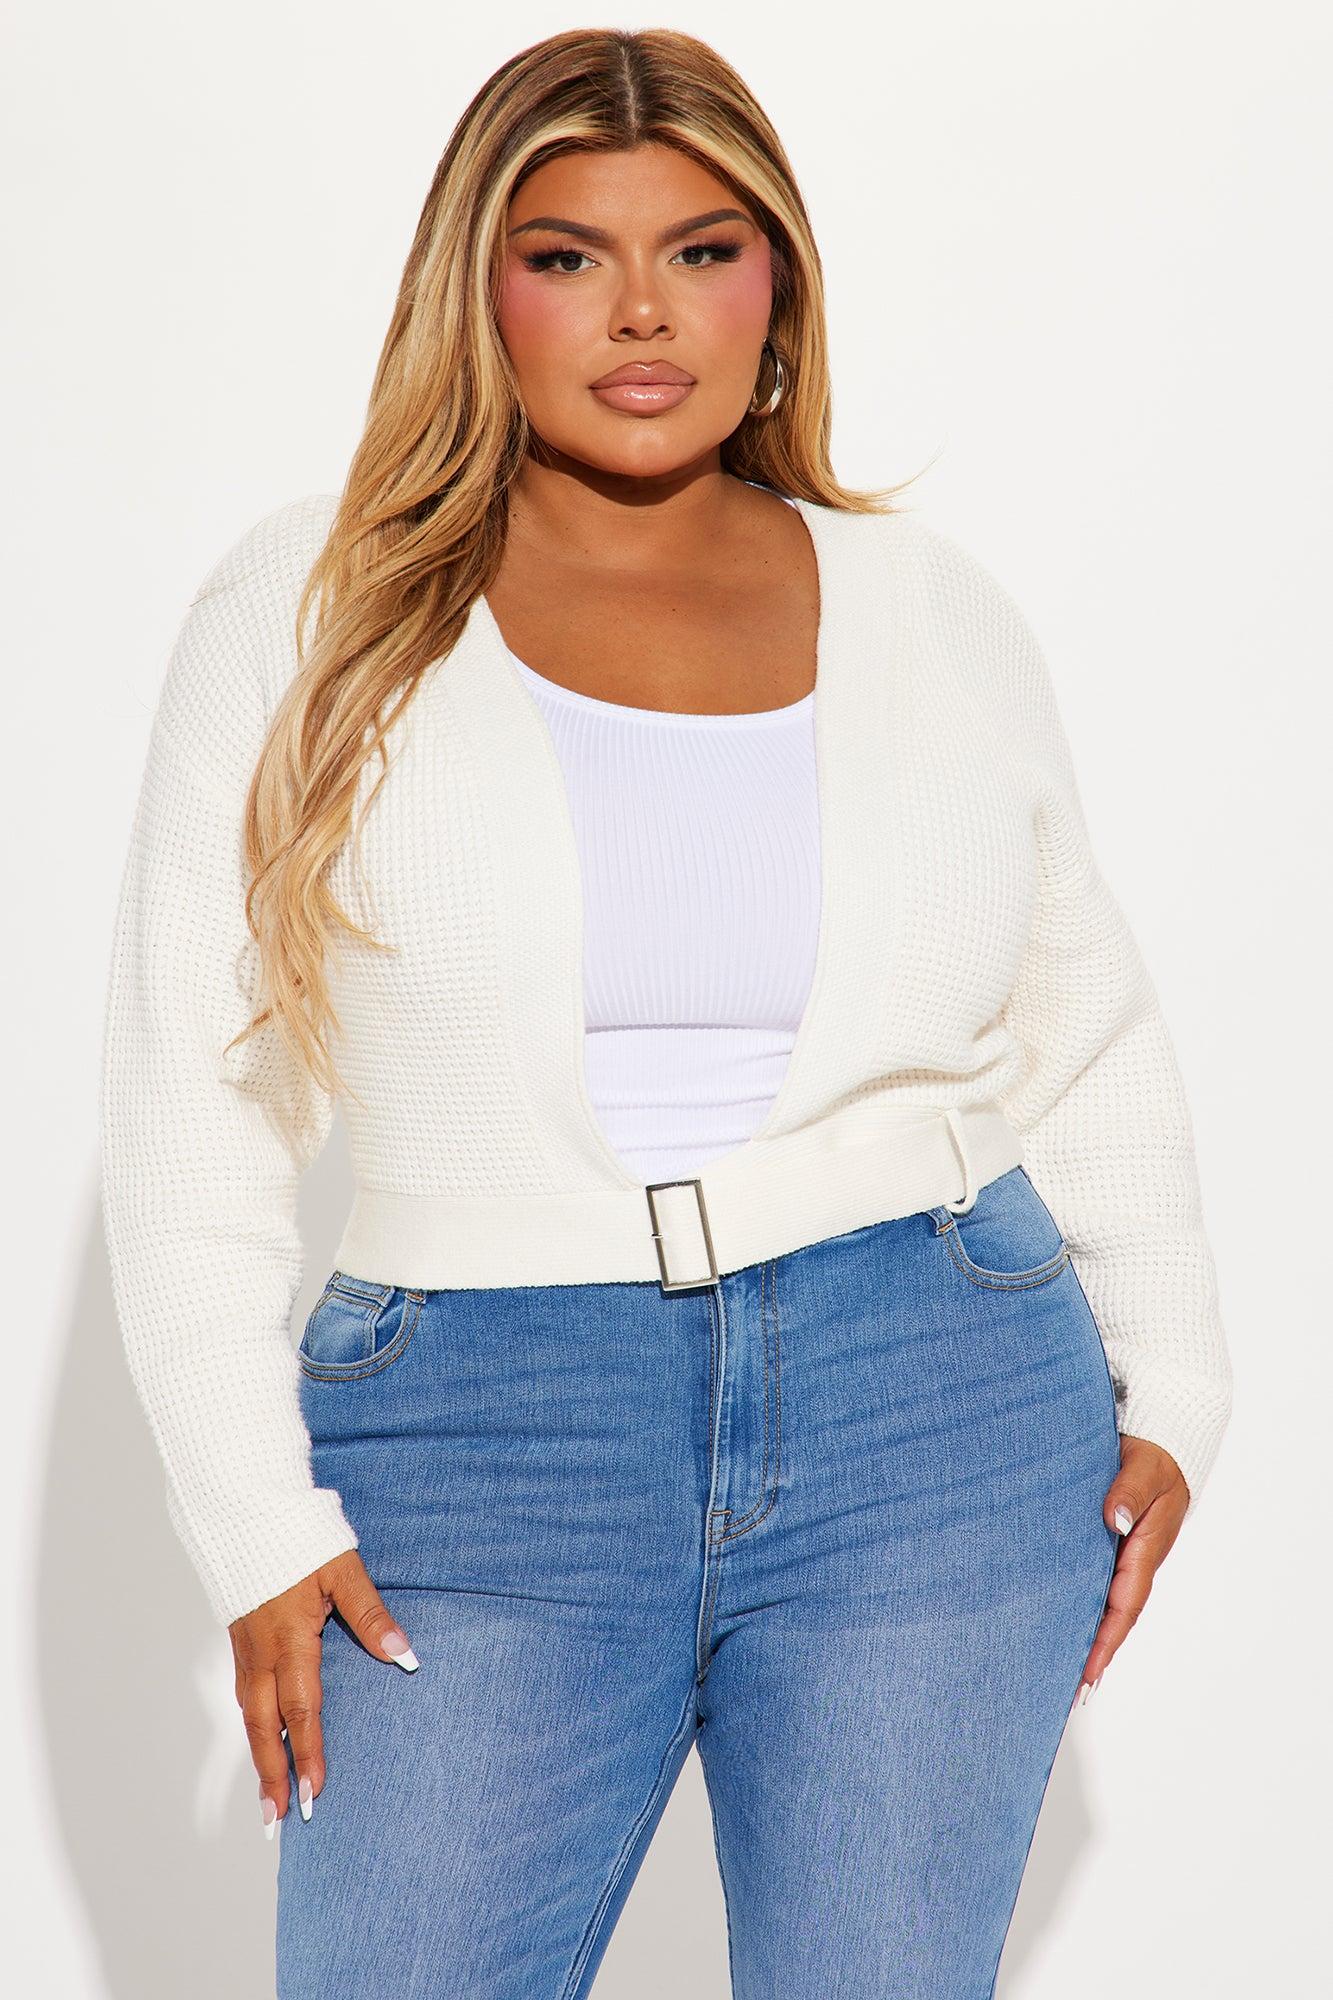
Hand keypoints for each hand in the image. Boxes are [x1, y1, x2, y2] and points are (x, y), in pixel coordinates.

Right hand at [229, 1549, 418, 1836]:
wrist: (244, 1510)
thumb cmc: (298, 1538)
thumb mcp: (342, 1571)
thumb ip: (372, 1615)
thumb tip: (406, 1657)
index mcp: (290, 1640)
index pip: (302, 1709)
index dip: (308, 1753)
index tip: (313, 1793)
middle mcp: (261, 1653)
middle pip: (265, 1726)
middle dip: (273, 1775)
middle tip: (279, 1820)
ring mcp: (245, 1648)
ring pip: (250, 1715)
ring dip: (261, 1757)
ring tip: (269, 1797)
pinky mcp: (239, 1639)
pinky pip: (243, 1695)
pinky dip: (253, 1726)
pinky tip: (263, 1740)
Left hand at [1076, 1434, 1188, 1701]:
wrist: (1161, 1445)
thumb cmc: (1154, 1458)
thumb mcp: (1144, 1469)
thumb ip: (1129, 1492)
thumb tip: (1116, 1520)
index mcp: (1144, 1550)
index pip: (1123, 1606)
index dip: (1106, 1641)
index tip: (1088, 1673)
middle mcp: (1133, 1561)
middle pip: (1111, 1616)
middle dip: (1092, 1652)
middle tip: (1066, 1689)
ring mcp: (1120, 1555)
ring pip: (1100, 1602)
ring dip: (1082, 1632)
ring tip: (1055, 1666)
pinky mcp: (1107, 1544)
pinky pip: (1092, 1580)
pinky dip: (1078, 1603)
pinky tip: (1055, 1616)